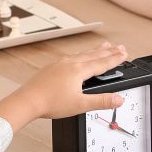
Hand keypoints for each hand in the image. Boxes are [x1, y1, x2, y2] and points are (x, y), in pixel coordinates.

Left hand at [0, 42, 130, 125]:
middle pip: (94, 54)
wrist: (27, 101)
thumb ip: (101, 101)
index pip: (102, 63)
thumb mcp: (80, 105)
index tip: (124, 53)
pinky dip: (81, 55)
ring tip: (103, 46)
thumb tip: (118, 99)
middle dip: (108, 51)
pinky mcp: (51, 67)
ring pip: (82, 54)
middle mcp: (69, 63)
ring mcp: (59, 64)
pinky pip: (71, 57)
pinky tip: (79, 57)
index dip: (115, 58)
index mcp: (78, 70)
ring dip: (95, 50)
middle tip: (119, 46)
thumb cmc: (50, 103)